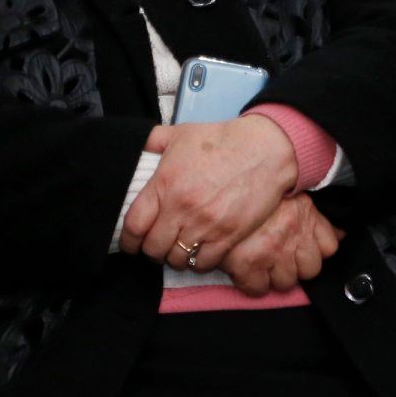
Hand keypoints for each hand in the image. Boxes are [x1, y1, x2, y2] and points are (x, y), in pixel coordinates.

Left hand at [120, 115, 298, 273]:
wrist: (267, 148)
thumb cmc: (224, 139)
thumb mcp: (182, 133)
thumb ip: (152, 140)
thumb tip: (134, 145)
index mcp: (165, 183)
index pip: (133, 226)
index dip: (128, 240)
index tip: (131, 243)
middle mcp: (182, 207)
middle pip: (153, 248)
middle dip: (152, 250)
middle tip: (159, 245)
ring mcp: (206, 223)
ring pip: (177, 259)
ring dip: (175, 257)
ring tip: (180, 248)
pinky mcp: (228, 235)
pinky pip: (203, 263)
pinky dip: (199, 261)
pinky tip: (201, 250)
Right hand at [220, 192, 342, 295]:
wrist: (217, 190)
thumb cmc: (254, 194)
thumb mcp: (291, 196)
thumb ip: (316, 217)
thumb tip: (341, 234)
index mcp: (304, 214)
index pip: (330, 247)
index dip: (317, 251)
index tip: (304, 250)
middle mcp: (292, 233)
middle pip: (311, 269)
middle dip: (298, 266)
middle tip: (282, 258)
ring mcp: (271, 251)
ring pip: (287, 283)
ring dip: (277, 277)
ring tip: (265, 264)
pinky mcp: (246, 265)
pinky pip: (259, 290)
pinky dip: (253, 285)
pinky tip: (248, 272)